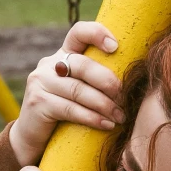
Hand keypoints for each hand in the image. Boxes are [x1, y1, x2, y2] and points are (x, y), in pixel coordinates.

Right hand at [8, 20, 121, 167]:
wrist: (33, 137)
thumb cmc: (66, 113)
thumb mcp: (80, 90)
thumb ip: (96, 80)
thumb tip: (137, 79)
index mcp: (63, 55)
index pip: (78, 32)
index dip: (96, 33)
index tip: (115, 46)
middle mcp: (49, 64)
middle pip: (82, 65)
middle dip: (107, 81)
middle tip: (124, 96)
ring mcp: (40, 82)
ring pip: (78, 90)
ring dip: (104, 104)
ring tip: (121, 116)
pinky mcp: (37, 103)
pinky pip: (70, 109)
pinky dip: (91, 117)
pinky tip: (106, 124)